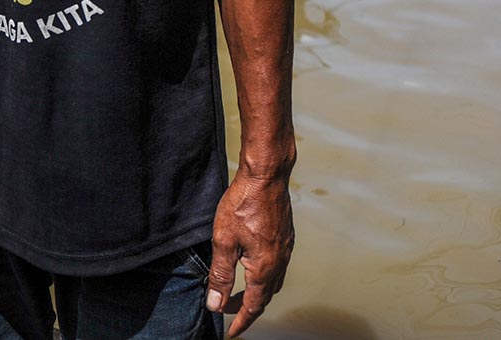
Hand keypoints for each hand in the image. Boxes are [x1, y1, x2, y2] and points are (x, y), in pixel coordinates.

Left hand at [207, 171, 294, 336]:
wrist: (266, 175)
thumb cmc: (244, 203)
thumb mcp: (224, 241)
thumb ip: (220, 275)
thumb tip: (215, 304)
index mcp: (264, 267)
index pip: (253, 305)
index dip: (241, 320)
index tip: (231, 332)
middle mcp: (279, 261)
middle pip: (265, 296)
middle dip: (248, 308)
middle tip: (230, 311)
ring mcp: (285, 248)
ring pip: (273, 281)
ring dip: (258, 292)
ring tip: (240, 293)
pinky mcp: (286, 235)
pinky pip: (278, 265)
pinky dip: (265, 276)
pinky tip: (253, 266)